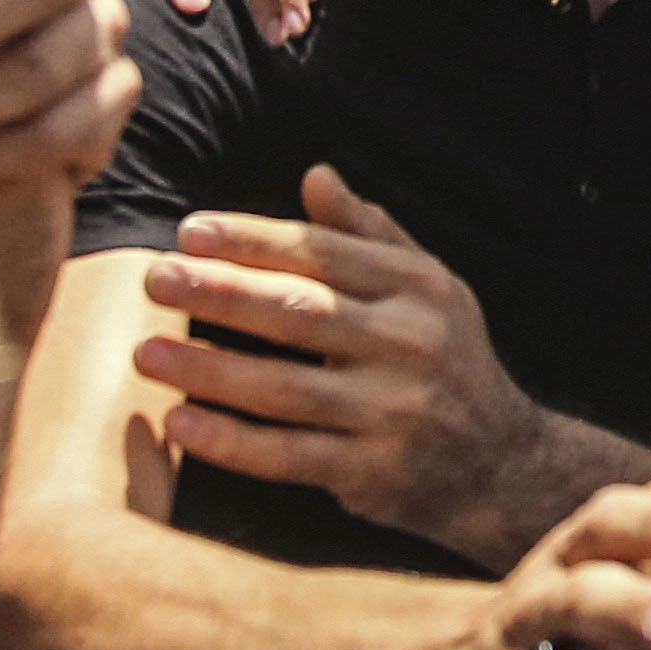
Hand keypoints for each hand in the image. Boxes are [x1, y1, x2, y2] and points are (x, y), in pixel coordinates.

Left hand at [137, 167, 568, 563]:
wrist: (504, 465)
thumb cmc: (450, 362)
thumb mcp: (431, 286)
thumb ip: (371, 233)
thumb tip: (315, 176)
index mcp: (417, 288)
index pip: (322, 254)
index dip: (253, 241)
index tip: (190, 232)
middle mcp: (408, 344)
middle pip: (297, 313)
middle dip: (219, 293)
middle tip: (155, 279)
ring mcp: (390, 412)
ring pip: (284, 387)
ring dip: (208, 370)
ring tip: (146, 354)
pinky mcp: (372, 473)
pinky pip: (288, 455)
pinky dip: (231, 442)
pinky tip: (180, 424)